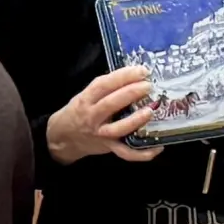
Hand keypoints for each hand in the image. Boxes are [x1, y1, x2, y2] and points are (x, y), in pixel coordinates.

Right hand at [46, 65, 160, 163]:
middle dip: (131, 93)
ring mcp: (101, 134)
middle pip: (111, 103)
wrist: (65, 137)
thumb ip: (106, 88)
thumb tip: (135, 75)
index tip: (141, 71)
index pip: (104, 85)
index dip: (123, 76)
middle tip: (148, 85)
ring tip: (151, 110)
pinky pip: (126, 153)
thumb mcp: (86, 95)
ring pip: (119, 128)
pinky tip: (158, 147)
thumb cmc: (80, 111)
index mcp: (86, 99)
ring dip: (136, 120)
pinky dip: (142, 153)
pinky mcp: (109, 148)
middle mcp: (93, 116)